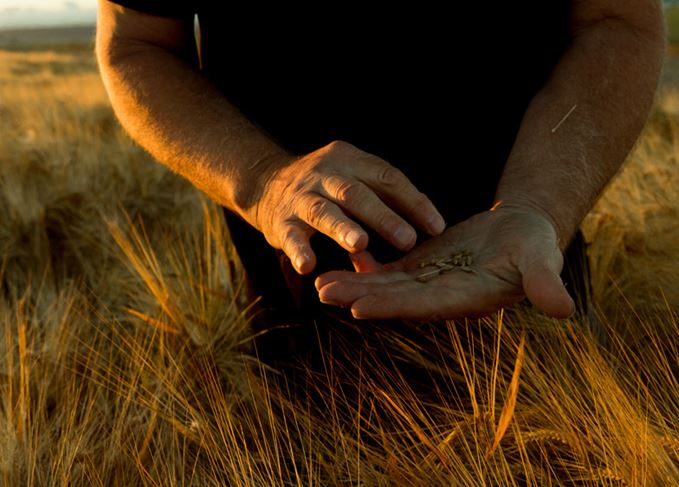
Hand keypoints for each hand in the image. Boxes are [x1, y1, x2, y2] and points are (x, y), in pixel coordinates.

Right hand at [240, 140, 445, 273]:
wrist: (267, 183)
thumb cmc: (328, 187)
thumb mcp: (355, 179)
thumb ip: (384, 199)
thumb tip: (430, 227)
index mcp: (351, 161)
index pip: (387, 178)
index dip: (413, 202)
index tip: (437, 227)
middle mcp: (326, 174)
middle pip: (356, 194)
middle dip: (383, 217)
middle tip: (407, 240)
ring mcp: (302, 197)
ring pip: (324, 212)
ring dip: (342, 228)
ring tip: (359, 244)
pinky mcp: (281, 221)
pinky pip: (291, 236)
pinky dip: (299, 250)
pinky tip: (308, 266)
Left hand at [314, 207, 575, 320]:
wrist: (522, 230)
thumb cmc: (535, 243)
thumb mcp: (541, 258)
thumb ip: (545, 283)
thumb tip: (565, 309)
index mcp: (466, 297)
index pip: (423, 305)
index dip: (391, 307)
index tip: (360, 308)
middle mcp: (441, 296)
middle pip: (394, 298)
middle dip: (359, 296)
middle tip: (322, 292)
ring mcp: (429, 282)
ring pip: (386, 285)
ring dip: (355, 283)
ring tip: (319, 283)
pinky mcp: (422, 266)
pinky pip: (390, 269)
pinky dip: (366, 266)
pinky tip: (341, 260)